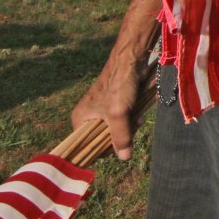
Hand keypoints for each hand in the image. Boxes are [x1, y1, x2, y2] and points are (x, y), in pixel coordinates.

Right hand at [72, 0, 161, 160]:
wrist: (131, 60)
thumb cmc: (120, 85)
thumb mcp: (118, 114)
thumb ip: (120, 137)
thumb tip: (124, 157)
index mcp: (79, 119)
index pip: (88, 147)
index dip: (104, 149)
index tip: (119, 143)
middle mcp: (87, 116)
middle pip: (104, 140)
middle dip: (120, 136)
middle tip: (131, 126)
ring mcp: (101, 111)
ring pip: (115, 130)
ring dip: (128, 128)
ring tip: (137, 119)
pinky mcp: (114, 105)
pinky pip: (122, 121)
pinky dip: (131, 120)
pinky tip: (139, 115)